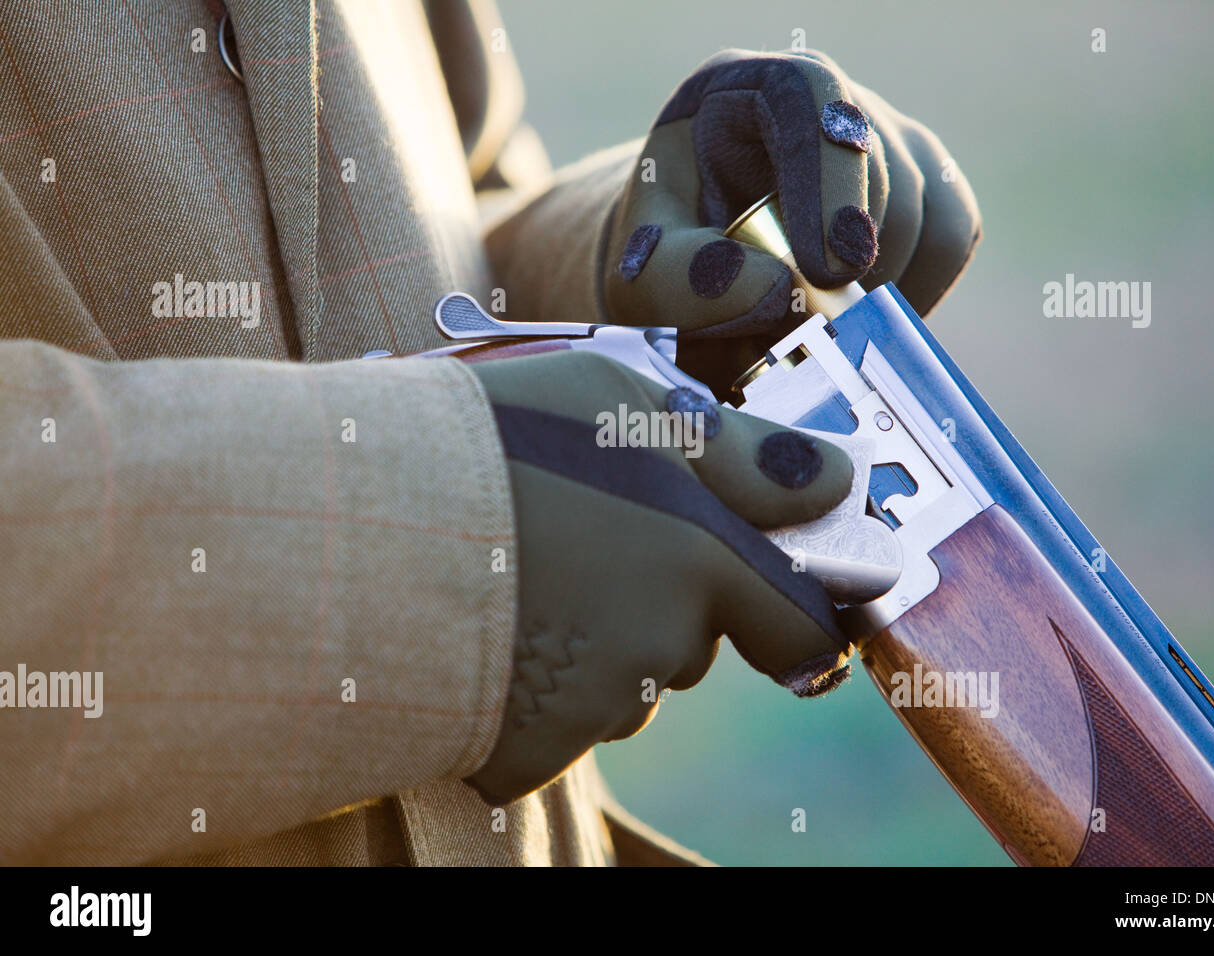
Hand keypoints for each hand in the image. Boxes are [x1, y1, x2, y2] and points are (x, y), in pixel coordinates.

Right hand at [465, 349, 853, 804]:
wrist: (353, 523)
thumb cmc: (488, 438)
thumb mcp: (621, 395)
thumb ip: (741, 453)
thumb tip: (831, 482)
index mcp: (702, 556)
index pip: (801, 623)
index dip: (792, 614)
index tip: (771, 601)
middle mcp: (666, 641)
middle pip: (694, 644)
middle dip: (663, 608)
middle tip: (585, 548)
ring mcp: (597, 704)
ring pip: (628, 687)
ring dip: (598, 650)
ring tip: (521, 582)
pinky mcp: (533, 751)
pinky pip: (560, 731)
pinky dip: (535, 699)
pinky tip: (488, 639)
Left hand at [600, 48, 980, 385]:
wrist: (694, 274)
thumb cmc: (666, 263)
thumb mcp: (646, 274)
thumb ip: (688, 279)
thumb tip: (780, 289)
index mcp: (747, 91)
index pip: (811, 98)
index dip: (831, 181)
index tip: (828, 271)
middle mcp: (828, 100)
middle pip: (882, 168)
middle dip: (850, 264)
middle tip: (799, 328)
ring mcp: (887, 138)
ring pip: (926, 210)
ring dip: (878, 289)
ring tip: (813, 326)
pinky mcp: (926, 186)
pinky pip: (952, 238)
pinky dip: (916, 291)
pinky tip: (858, 316)